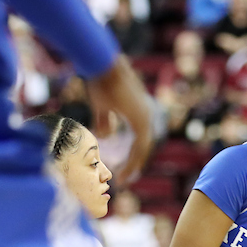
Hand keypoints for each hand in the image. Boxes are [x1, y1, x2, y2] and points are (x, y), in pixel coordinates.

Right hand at [86, 55, 154, 184]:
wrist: (103, 66)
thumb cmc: (100, 81)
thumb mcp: (101, 106)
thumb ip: (105, 122)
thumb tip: (107, 137)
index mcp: (138, 112)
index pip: (138, 141)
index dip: (131, 157)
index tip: (122, 171)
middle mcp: (145, 116)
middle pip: (142, 148)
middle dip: (133, 165)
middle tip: (125, 181)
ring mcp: (145, 118)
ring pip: (142, 150)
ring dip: (132, 166)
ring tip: (123, 180)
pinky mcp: (141, 121)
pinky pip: (140, 147)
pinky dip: (133, 161)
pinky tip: (125, 172)